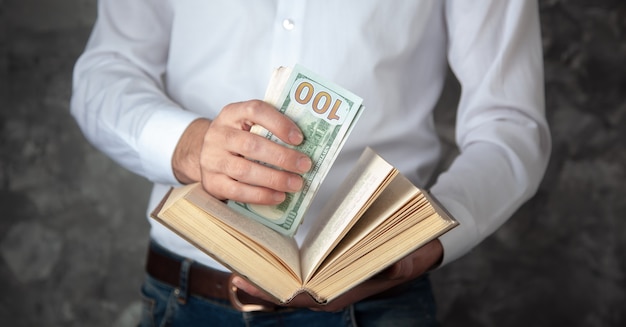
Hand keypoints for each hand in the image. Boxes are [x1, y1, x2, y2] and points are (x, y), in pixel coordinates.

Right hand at [172, 100, 311, 203]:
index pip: (255, 110)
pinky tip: (279, 196)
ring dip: (274, 179)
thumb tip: (307, 145)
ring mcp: (212, 159)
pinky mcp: (211, 182)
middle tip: (305, 165)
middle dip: (282, 157)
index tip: (299, 138)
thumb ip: (270, 129)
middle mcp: (219, 134)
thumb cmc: (237, 139)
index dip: (279, 123)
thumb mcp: (248, 126)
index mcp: (232, 113)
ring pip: (244, 170)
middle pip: (251, 145)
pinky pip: (237, 191)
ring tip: (296, 184)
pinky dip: (261, 195)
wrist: (205, 155)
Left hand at [231, 239, 443, 311]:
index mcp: (348, 289)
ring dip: (269, 273)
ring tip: (242, 259)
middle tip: (235, 270)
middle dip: (264, 284)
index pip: (307, 298)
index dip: (278, 294)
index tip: (251, 283)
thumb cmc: (412, 250)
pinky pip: (299, 269)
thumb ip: (405, 263)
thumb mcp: (412, 255)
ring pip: (292, 281)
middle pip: (292, 292)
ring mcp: (329, 278)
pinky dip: (281, 263)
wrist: (418, 245)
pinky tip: (264, 249)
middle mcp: (334, 288)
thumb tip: (396, 266)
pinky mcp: (327, 266)